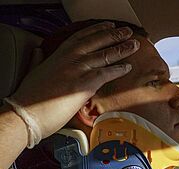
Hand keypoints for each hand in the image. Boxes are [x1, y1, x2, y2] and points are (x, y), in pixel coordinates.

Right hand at [10, 21, 139, 139]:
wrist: (26, 114)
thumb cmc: (30, 98)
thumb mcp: (34, 72)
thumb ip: (39, 60)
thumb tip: (38, 52)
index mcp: (57, 55)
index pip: (80, 36)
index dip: (96, 30)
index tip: (109, 26)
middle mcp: (68, 59)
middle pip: (96, 42)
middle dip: (114, 36)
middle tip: (128, 32)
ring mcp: (76, 70)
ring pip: (104, 55)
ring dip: (122, 49)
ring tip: (134, 46)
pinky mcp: (83, 85)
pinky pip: (105, 74)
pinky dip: (118, 70)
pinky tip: (127, 67)